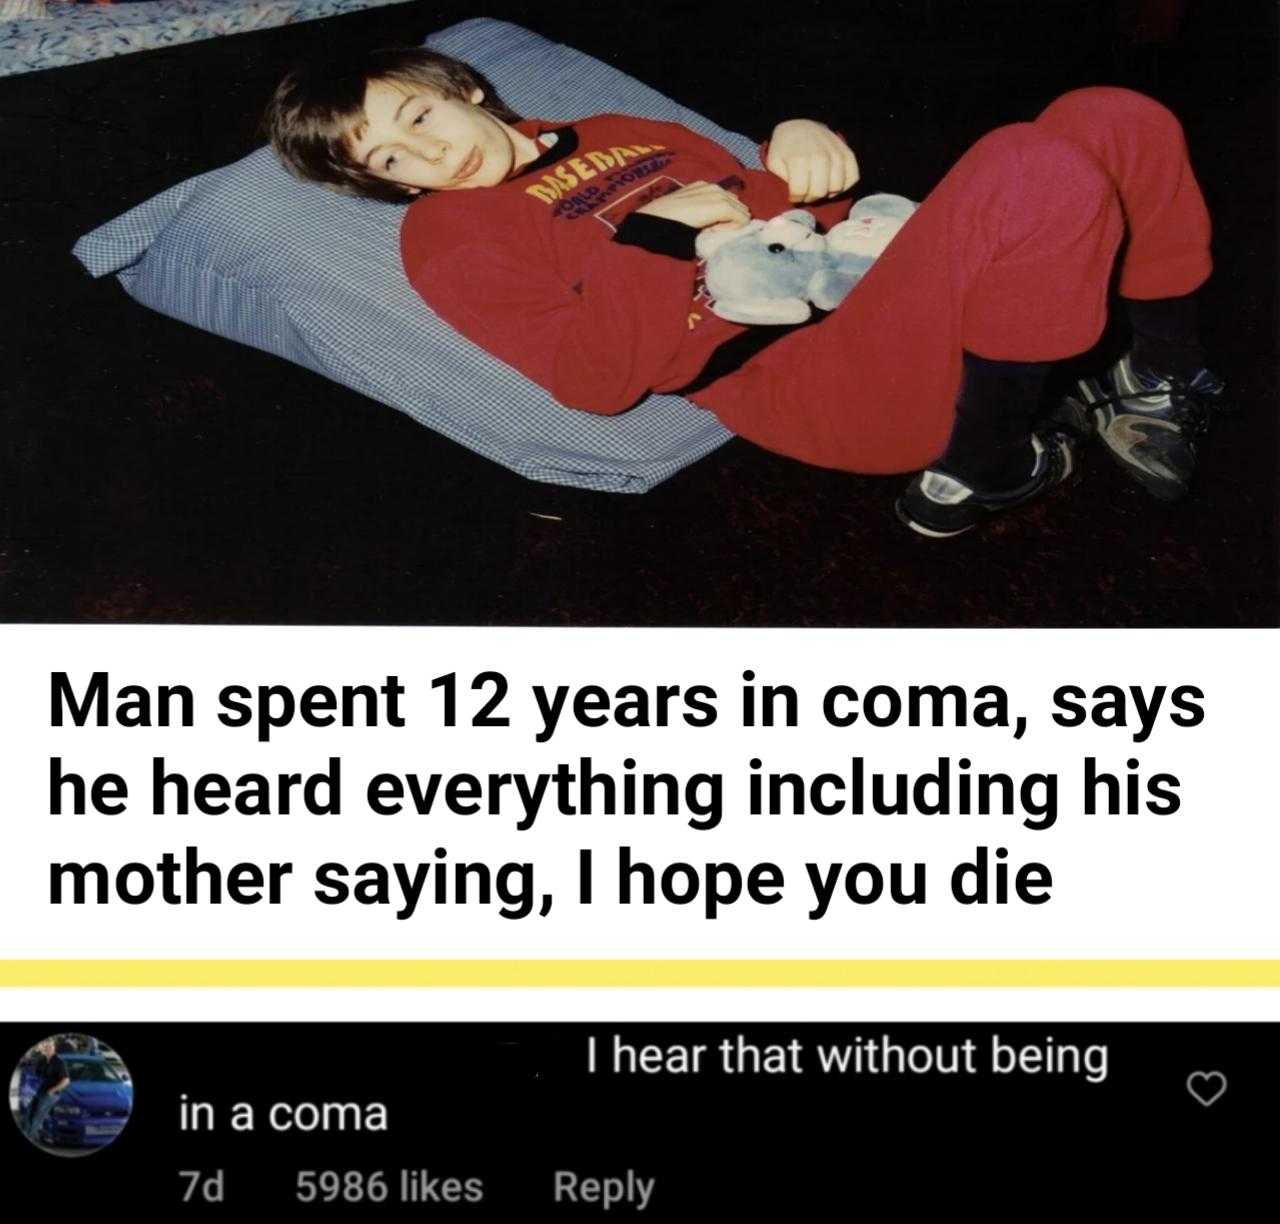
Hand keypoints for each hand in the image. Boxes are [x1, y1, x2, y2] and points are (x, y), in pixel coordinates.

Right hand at [634, 181, 750, 229]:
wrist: (654, 221)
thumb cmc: (663, 221)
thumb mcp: (683, 212)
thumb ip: (699, 212)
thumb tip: (713, 225)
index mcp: (704, 186)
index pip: (728, 200)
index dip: (725, 217)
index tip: (710, 228)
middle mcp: (714, 187)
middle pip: (738, 205)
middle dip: (731, 219)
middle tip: (713, 231)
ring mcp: (718, 194)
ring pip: (742, 211)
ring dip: (731, 224)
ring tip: (712, 231)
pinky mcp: (722, 205)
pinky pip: (741, 218)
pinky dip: (732, 228)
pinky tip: (714, 232)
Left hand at [766, 119, 858, 202]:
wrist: (800, 128)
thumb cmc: (785, 150)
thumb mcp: (775, 163)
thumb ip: (781, 180)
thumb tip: (795, 195)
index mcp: (799, 159)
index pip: (800, 192)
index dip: (795, 198)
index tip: (793, 195)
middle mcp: (820, 156)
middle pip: (819, 192)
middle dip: (810, 197)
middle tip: (805, 192)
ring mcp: (836, 154)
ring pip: (837, 187)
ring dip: (826, 193)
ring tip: (817, 187)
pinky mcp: (848, 153)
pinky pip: (853, 178)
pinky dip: (844, 185)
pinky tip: (831, 183)